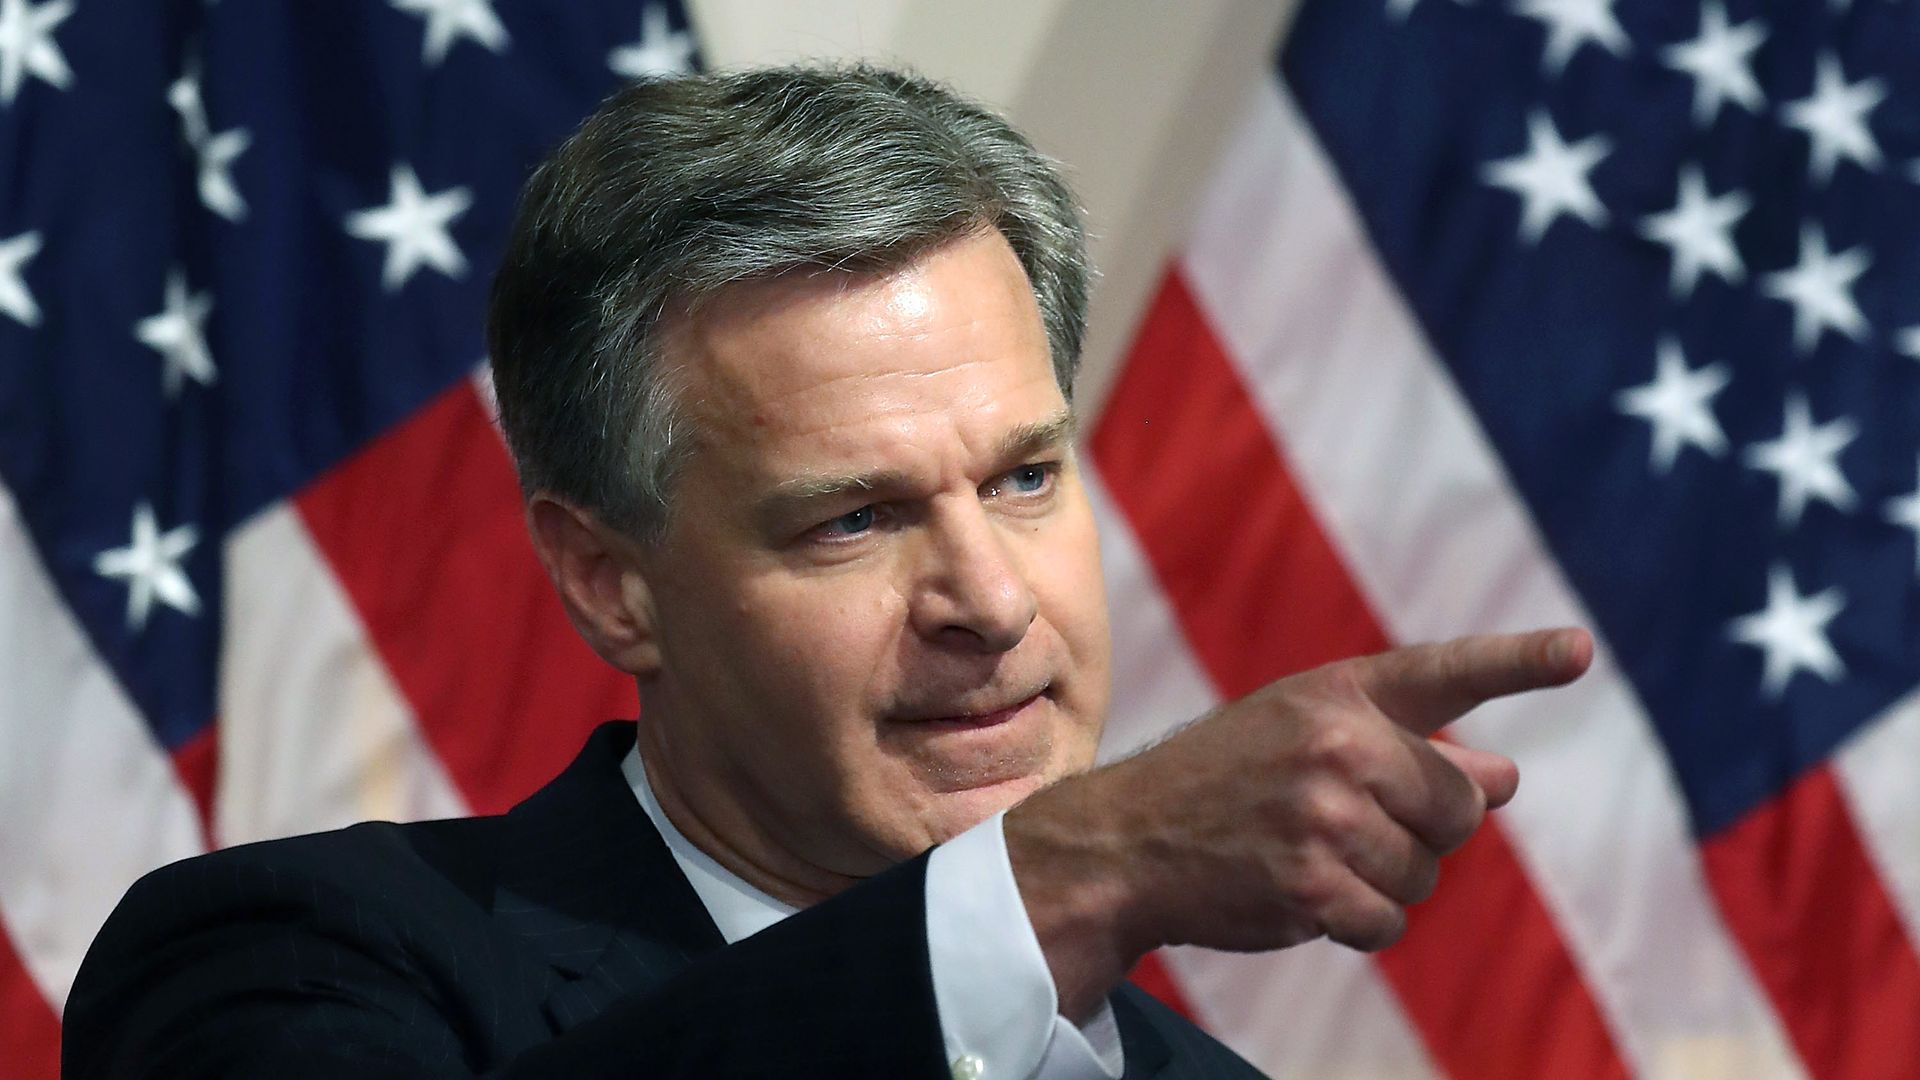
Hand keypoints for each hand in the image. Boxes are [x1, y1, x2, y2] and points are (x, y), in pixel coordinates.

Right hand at [1005, 627, 1592, 1019]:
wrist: (1127, 841)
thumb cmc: (1227, 783)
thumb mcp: (1307, 740)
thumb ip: (1408, 750)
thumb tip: (1504, 779)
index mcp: (1338, 695)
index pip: (1444, 674)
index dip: (1519, 661)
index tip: (1581, 650)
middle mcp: (1335, 744)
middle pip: (1459, 810)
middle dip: (1421, 830)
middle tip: (1347, 825)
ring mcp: (1323, 815)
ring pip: (1426, 873)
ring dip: (1384, 882)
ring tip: (1311, 857)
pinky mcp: (1312, 884)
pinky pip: (1390, 923)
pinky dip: (1357, 923)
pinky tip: (1303, 896)